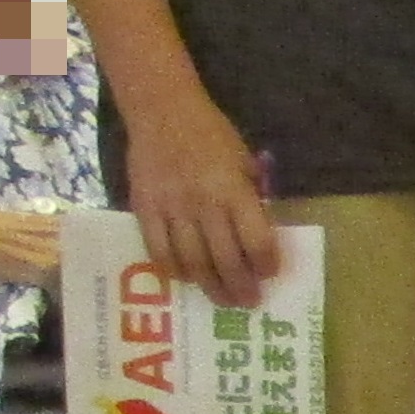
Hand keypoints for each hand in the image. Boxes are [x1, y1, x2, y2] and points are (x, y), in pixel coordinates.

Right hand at [118, 81, 278, 308]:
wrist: (161, 111)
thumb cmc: (211, 135)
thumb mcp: (245, 162)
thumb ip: (252, 197)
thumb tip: (261, 235)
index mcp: (233, 191)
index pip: (256, 241)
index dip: (266, 264)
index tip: (271, 274)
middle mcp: (203, 204)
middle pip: (224, 260)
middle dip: (240, 287)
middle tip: (248, 302)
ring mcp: (171, 208)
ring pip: (191, 262)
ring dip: (209, 286)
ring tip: (222, 299)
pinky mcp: (144, 209)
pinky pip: (158, 250)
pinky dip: (173, 270)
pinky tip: (186, 279)